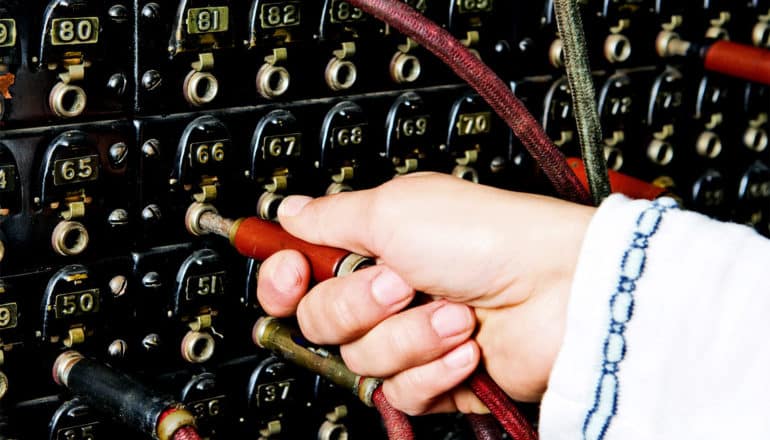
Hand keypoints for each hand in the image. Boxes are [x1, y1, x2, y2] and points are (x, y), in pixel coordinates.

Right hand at [256, 172, 594, 414]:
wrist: (557, 291)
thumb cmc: (486, 237)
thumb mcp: (394, 209)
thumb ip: (330, 216)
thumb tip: (289, 211)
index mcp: (371, 244)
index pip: (299, 272)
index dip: (284, 278)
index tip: (292, 272)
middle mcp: (387, 290)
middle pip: (320, 320)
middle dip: (360, 304)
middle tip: (401, 282)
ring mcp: (412, 336)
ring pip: (362, 360)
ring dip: (409, 335)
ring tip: (453, 311)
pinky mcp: (437, 376)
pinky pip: (402, 393)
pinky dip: (435, 369)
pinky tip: (466, 346)